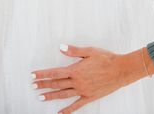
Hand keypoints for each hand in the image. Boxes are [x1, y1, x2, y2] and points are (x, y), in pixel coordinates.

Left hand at [31, 45, 153, 113]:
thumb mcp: (90, 51)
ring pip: (63, 95)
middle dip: (43, 84)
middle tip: (33, 85)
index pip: (55, 72)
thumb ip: (74, 51)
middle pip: (56, 84)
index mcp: (76, 70)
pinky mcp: (89, 97)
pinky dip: (67, 111)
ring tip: (41, 97)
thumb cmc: (106, 59)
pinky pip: (76, 106)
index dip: (43, 74)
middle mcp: (77, 82)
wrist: (120, 70)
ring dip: (51, 96)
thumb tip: (61, 47)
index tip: (33, 75)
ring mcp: (83, 91)